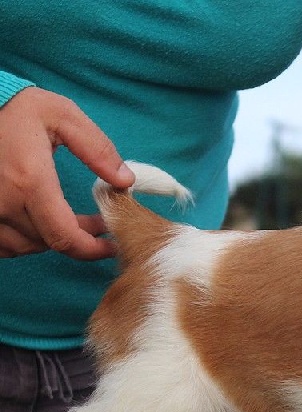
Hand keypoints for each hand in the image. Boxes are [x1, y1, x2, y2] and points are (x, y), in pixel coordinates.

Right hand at [0, 87, 134, 259]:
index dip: (92, 249)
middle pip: (49, 243)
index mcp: (28, 181)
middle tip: (97, 223)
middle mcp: (2, 203)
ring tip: (70, 220)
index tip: (111, 245)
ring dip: (51, 238)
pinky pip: (2, 243)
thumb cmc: (17, 108)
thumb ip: (97, 149)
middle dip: (78, 238)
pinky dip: (24, 238)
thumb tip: (125, 181)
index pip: (65, 237)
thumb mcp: (63, 116)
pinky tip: (38, 220)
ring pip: (25, 246)